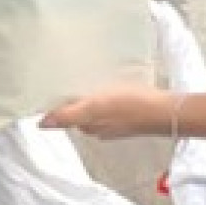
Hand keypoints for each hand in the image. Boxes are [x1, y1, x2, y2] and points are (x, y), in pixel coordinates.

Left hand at [41, 85, 174, 138]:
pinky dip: (107, 96)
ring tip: (90, 76)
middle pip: (79, 112)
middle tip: (70, 77)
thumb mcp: (94, 107)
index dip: (58, 103)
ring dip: (91, 96)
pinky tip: (112, 85)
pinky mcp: (129, 114)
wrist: (164, 110)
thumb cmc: (130, 106)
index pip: (65, 116)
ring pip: (95, 108)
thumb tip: (41, 124)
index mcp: (88, 125)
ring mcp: (115, 121)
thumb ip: (67, 116)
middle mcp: (99, 127)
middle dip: (74, 98)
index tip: (55, 87)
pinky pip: (111, 105)